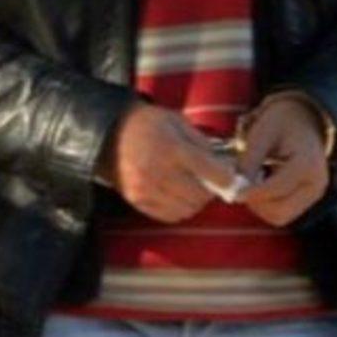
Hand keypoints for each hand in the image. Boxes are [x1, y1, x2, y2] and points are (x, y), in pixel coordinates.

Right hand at [101, 104, 235, 223]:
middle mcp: (161, 172)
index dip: (229, 179)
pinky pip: (169, 216)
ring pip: (187, 209)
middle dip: (210, 190)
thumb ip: (201, 142)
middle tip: (207, 181)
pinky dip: (178, 210)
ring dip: (194, 202)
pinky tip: (175, 196)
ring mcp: (147, 189)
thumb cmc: (145, 123)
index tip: (231, 178)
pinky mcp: (137, 200)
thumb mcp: (175, 120)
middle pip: (201, 196)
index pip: (215, 174)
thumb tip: (223, 164)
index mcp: (174, 149)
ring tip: (190, 189)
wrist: (105, 133)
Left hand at [238, 97, 330, 226]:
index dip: (249, 192)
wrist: (303, 119)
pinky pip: (282, 212)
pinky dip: (266, 203)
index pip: (274, 190)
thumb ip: (248, 162)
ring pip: (279, 216)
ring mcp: (314, 194)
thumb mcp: (260, 135)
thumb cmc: (279, 122)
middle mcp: (316, 184)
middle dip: (255, 202)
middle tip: (240, 184)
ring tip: (251, 181)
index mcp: (307, 165)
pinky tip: (260, 183)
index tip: (229, 190)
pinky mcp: (307, 199)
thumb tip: (234, 190)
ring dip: (259, 204)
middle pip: (278, 212)